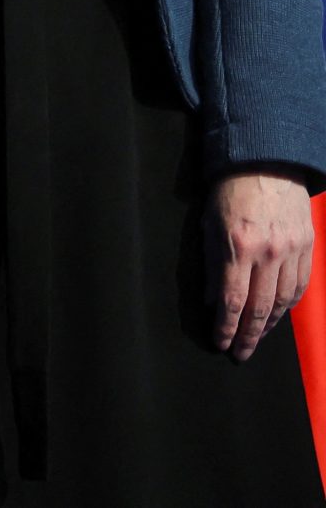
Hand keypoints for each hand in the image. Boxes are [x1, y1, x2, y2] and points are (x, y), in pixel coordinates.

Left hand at [206, 169, 312, 360]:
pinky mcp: (308, 246)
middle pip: (259, 307)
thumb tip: (212, 300)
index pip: (231, 299)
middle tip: (240, 353)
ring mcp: (292, 250)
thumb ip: (211, 264)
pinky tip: (279, 315)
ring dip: (269, 324)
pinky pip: (300, 285)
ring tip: (256, 337)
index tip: (220, 343)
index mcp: (238, 246)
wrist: (268, 162)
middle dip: (248, 335)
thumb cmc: (230, 191)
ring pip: (283, 301)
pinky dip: (289, 305)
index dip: (226, 326)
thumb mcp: (209, 224)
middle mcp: (268, 252)